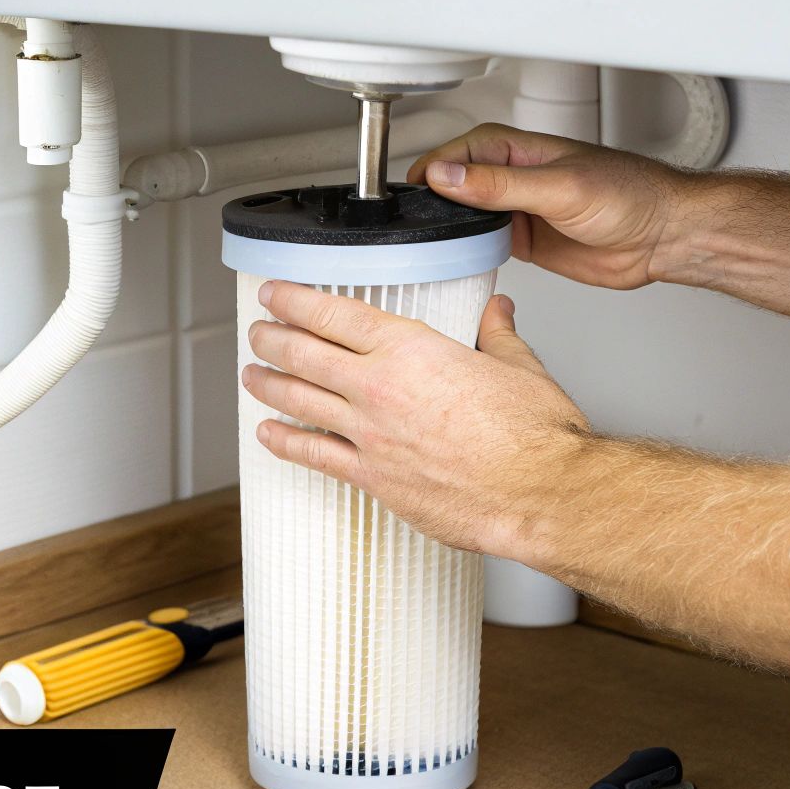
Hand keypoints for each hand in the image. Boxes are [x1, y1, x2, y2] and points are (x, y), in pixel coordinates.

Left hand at [242, 280, 588, 557]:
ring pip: (299, 401)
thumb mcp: (519, 368)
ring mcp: (370, 435)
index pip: (335, 315)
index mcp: (411, 351)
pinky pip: (314, 456)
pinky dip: (285, 443)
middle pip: (304, 354)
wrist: (538, 494)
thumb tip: (497, 313)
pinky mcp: (372, 478)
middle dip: (272, 338)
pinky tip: (269, 435)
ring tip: (252, 373)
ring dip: (269, 384)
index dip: (295, 301)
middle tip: (259, 331)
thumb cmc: (534, 438)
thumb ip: (497, 336)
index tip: (276, 294)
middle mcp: (379, 390)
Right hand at [407, 123, 689, 289]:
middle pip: (456, 183)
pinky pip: (483, 243)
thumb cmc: (632, 195)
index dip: (433, 168)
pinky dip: (468, 251)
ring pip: (466, 215)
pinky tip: (458, 259)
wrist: (664, 237)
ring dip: (448, 225)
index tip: (414, 190)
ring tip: (427, 240)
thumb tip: (450, 176)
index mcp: (520, 150)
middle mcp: (515, 177)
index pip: (460, 152)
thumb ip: (501, 185)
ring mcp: (518, 210)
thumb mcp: (560, 188)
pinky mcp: (525, 240)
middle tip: (412, 219)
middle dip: (433, 198)